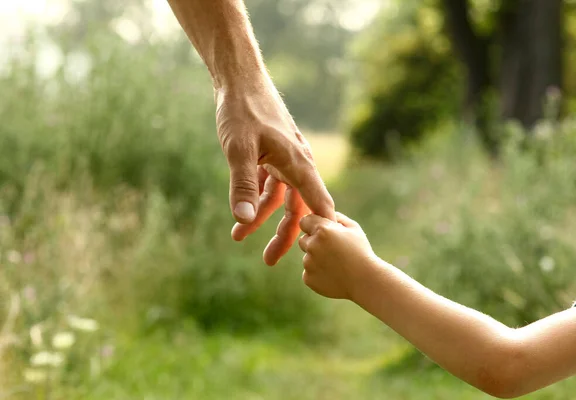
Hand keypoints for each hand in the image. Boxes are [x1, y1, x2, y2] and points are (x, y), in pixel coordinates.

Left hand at [215, 80, 334, 265]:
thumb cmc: (242, 110)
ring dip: (261, 217)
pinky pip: (268, 184)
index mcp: (298, 163)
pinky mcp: (271, 156)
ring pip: (279, 198)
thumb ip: (242, 185)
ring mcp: (284, 160)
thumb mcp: (238, 149)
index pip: (318, 204)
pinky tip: (239, 210)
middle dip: (284, 234)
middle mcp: (296, 163)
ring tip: (238, 237)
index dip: (321, 230)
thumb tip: (244, 220)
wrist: (239, 80)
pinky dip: (254, 198)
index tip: (322, 254)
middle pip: (297, 207)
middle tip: (269, 261)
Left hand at [298, 212, 376, 299]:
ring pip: (307, 257)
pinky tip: (333, 275)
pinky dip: (318, 273)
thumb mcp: (353, 229)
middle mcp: (312, 245)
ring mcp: (308, 263)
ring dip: (317, 259)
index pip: (305, 221)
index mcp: (322, 230)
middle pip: (303, 239)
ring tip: (336, 264)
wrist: (365, 281)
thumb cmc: (361, 252)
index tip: (322, 231)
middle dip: (314, 242)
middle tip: (332, 250)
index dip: (313, 225)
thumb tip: (324, 214)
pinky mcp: (308, 278)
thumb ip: (336, 217)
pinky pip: (309, 272)